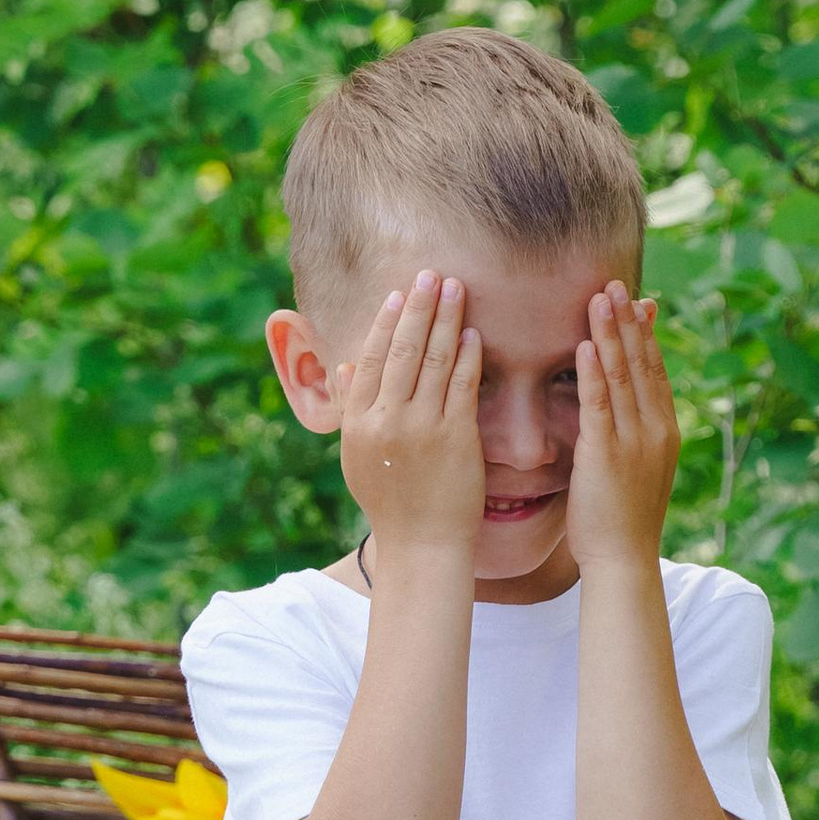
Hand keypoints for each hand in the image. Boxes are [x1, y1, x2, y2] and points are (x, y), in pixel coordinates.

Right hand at [336, 272, 483, 560]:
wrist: (422, 545)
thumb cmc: (391, 503)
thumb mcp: (358, 456)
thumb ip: (353, 408)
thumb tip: (346, 365)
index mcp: (359, 421)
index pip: (370, 356)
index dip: (385, 320)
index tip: (398, 292)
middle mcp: (387, 420)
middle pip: (402, 349)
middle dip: (419, 307)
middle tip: (432, 274)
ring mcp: (423, 427)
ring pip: (434, 360)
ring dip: (446, 319)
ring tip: (455, 288)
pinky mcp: (456, 438)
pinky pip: (463, 386)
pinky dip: (467, 356)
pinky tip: (472, 332)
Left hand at [566, 282, 679, 574]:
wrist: (624, 561)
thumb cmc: (622, 521)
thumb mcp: (636, 471)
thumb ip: (632, 436)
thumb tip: (623, 415)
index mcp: (665, 432)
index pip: (654, 371)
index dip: (644, 334)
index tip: (634, 302)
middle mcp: (655, 430)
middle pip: (642, 364)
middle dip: (628, 322)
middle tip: (615, 284)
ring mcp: (634, 441)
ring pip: (621, 376)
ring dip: (609, 333)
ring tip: (599, 297)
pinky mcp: (606, 454)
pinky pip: (599, 404)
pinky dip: (592, 371)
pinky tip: (585, 343)